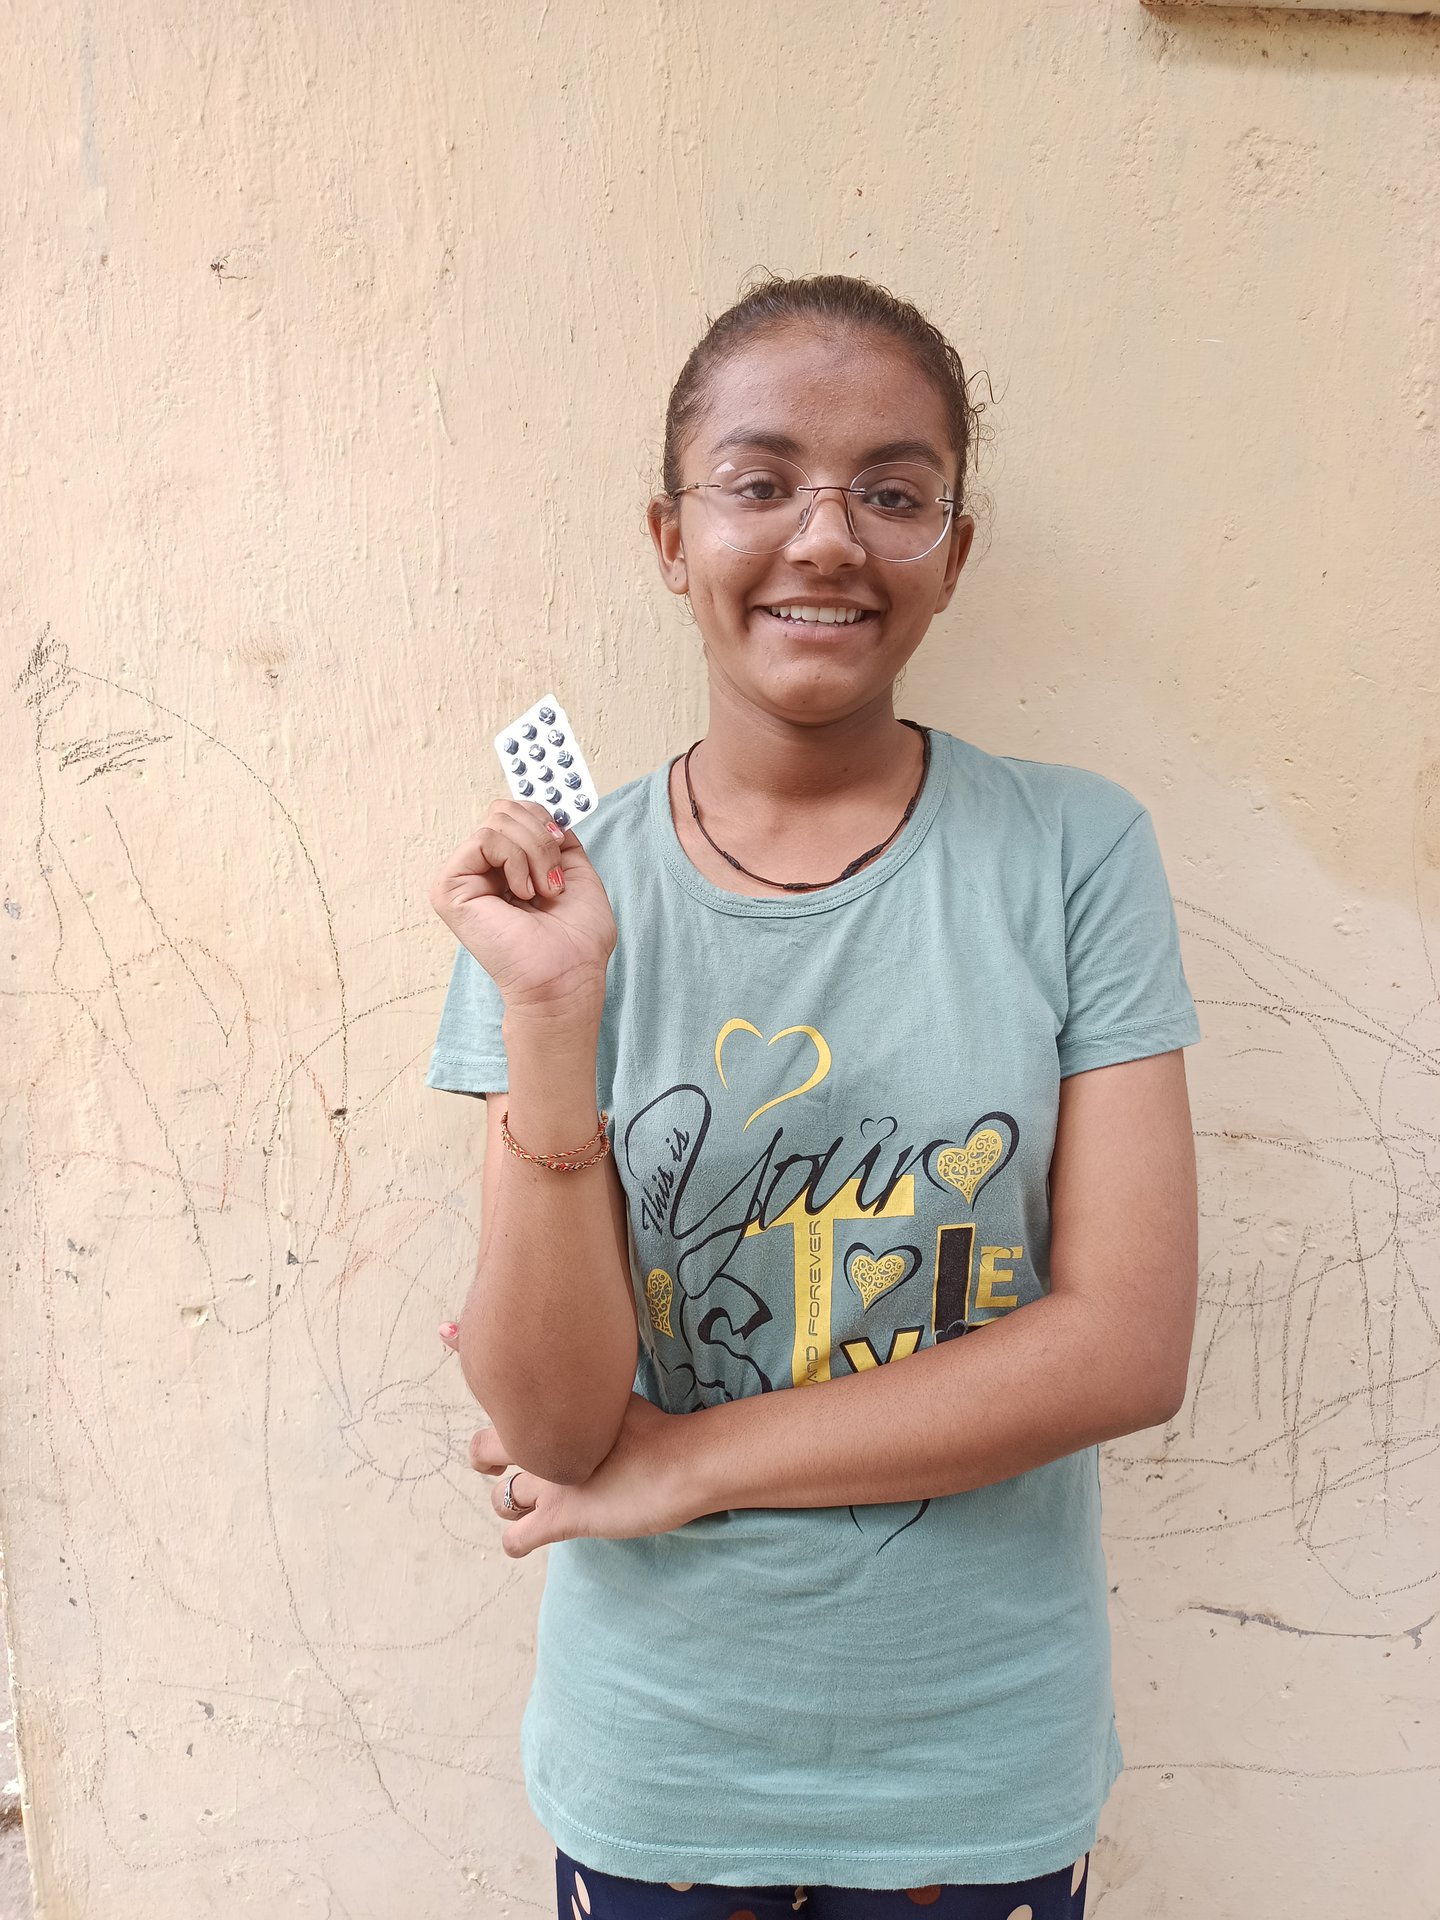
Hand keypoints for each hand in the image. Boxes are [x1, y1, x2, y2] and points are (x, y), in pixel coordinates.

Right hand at [428, 798, 616, 1011]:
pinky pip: (486, 839)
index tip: (562, 839)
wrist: (566, 977)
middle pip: (505, 809)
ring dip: (536, 853)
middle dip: (542, 836)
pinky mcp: (449, 887)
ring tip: (543, 891)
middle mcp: (481, 869)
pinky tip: (522, 894)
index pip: (515, 812)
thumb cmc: (576, 941)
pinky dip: (516, 861)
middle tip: (554, 878)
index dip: (542, 816)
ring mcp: (462, 877)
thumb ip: (555, 837)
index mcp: (507, 867)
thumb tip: (545, 807)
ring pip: (498, 820)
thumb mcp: (576, 872)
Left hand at [438, 1326, 699, 1555]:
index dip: (467, 1349)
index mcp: (556, 1407)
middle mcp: (542, 1441)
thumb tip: (588, 1369)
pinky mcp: (561, 1519)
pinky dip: (517, 1542)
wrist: (684, 1461)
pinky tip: (528, 1539)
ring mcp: (549, 1482)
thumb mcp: (621, 1392)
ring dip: (509, 1501)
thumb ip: (594, 1387)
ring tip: (529, 1502)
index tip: (446, 1334)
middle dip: (488, 1456)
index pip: (500, 1373)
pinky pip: (516, 1539)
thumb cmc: (661, 1427)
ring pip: (500, 1497)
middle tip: (502, 1463)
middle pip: (484, 1447)